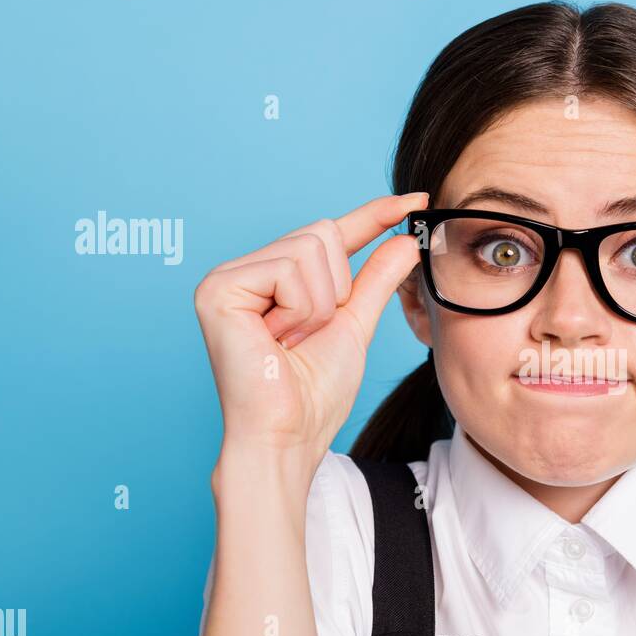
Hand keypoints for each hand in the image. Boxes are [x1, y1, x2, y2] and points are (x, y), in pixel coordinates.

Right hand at [193, 192, 428, 469]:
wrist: (288, 437)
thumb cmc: (314, 395)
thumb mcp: (355, 325)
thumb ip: (376, 279)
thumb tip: (404, 238)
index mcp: (272, 279)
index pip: (329, 234)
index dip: (373, 215)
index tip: (417, 199)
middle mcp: (244, 270)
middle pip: (321, 233)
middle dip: (336, 290)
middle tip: (310, 335)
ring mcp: (226, 277)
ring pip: (310, 248)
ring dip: (320, 305)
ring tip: (292, 341)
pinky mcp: (218, 288)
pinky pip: (289, 268)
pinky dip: (300, 309)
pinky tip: (278, 340)